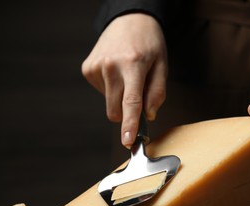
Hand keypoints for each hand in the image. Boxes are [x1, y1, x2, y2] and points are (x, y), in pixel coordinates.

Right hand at [82, 13, 166, 146]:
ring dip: (119, 97)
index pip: (131, 102)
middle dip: (127, 112)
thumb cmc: (148, 43)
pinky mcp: (87, 68)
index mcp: (133, 64)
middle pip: (116, 110)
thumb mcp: (162, 65)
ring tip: (127, 75)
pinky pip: (101, 92)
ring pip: (109, 103)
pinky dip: (110, 88)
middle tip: (138, 93)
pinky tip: (116, 71)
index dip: (130, 125)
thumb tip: (148, 116)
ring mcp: (96, 67)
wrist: (128, 19)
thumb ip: (157, 92)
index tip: (128, 142)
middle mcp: (111, 66)